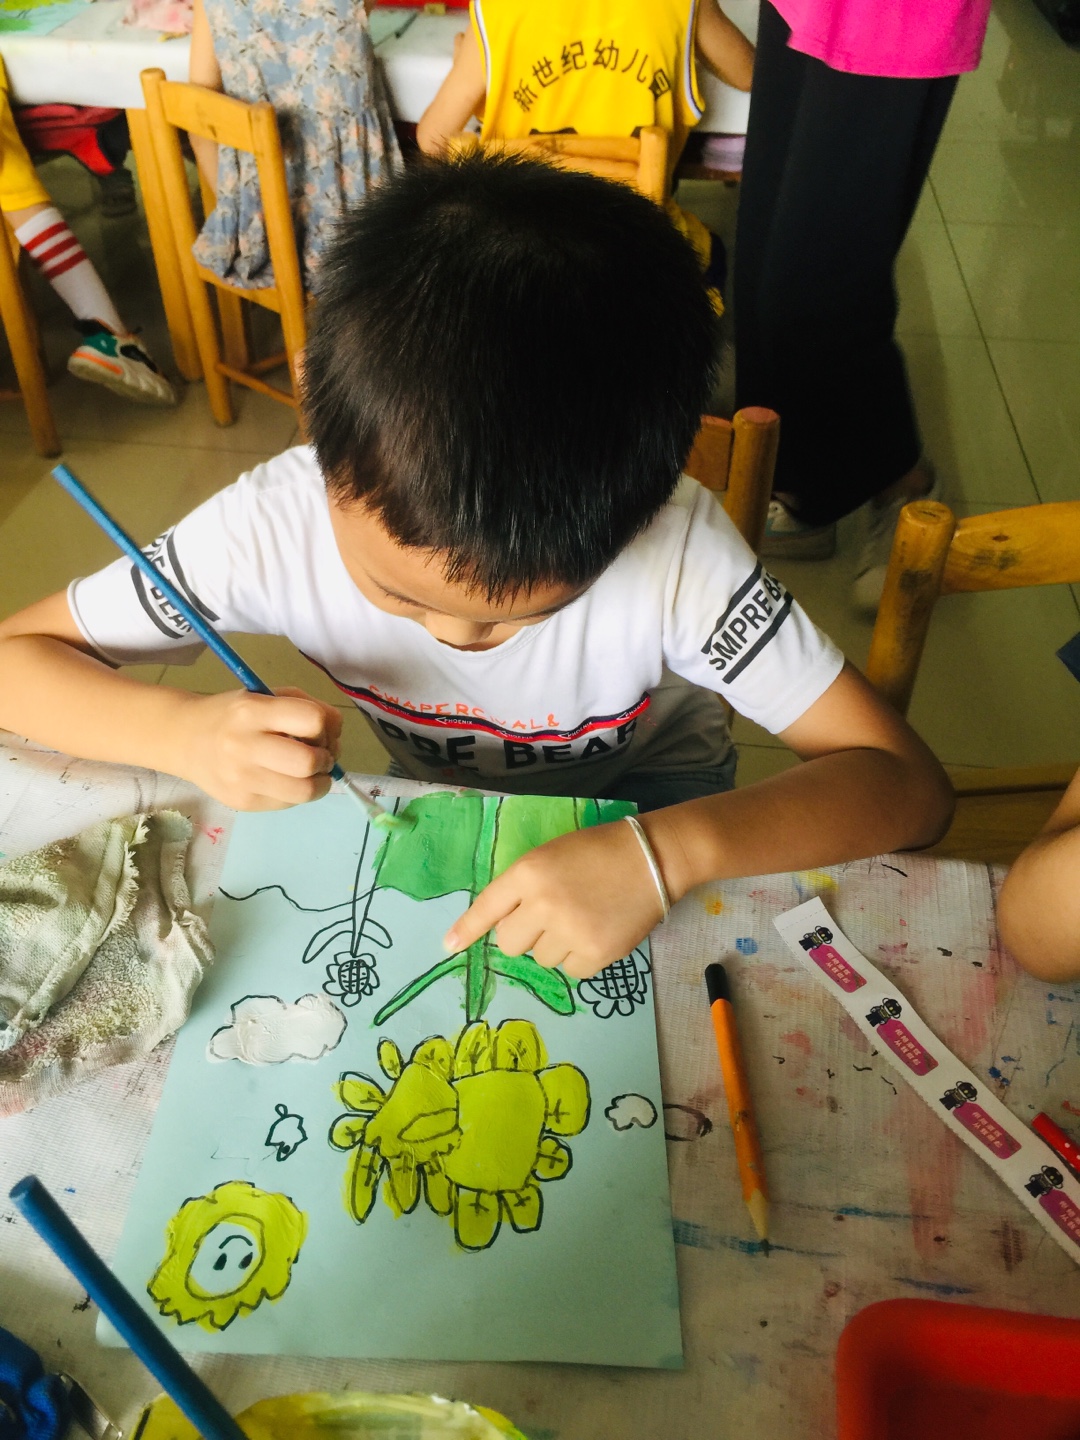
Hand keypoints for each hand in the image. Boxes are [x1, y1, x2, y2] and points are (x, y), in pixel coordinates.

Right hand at [174, 686, 341, 809]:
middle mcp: (245, 746)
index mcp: (253, 711)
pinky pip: (289, 803)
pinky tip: (289, 780)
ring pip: (304, 791)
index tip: (322, 730)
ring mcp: (242, 779)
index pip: (312, 720)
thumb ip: (304, 707)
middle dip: (327, 759)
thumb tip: (336, 734)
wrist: (185, 740)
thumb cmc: (233, 715)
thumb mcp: (264, 696)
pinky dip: (299, 792)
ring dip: (321, 782)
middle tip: (321, 755)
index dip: (328, 726)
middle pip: (309, 761)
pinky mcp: (243, 802)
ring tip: (313, 773)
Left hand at [444, 817, 665, 978]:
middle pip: (509, 943)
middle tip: (549, 918)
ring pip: (540, 959)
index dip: (466, 929)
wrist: (652, 858)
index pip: (487, 906)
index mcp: (529, 872)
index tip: (447, 947)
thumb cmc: (597, 852)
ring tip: (581, 919)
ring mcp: (570, 931)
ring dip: (554, 946)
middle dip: (523, 935)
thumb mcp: (551, 856)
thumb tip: (496, 926)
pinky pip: (570, 971)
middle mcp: (543, 903)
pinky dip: (580, 957)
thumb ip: (522, 886)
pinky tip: (596, 932)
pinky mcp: (596, 953)